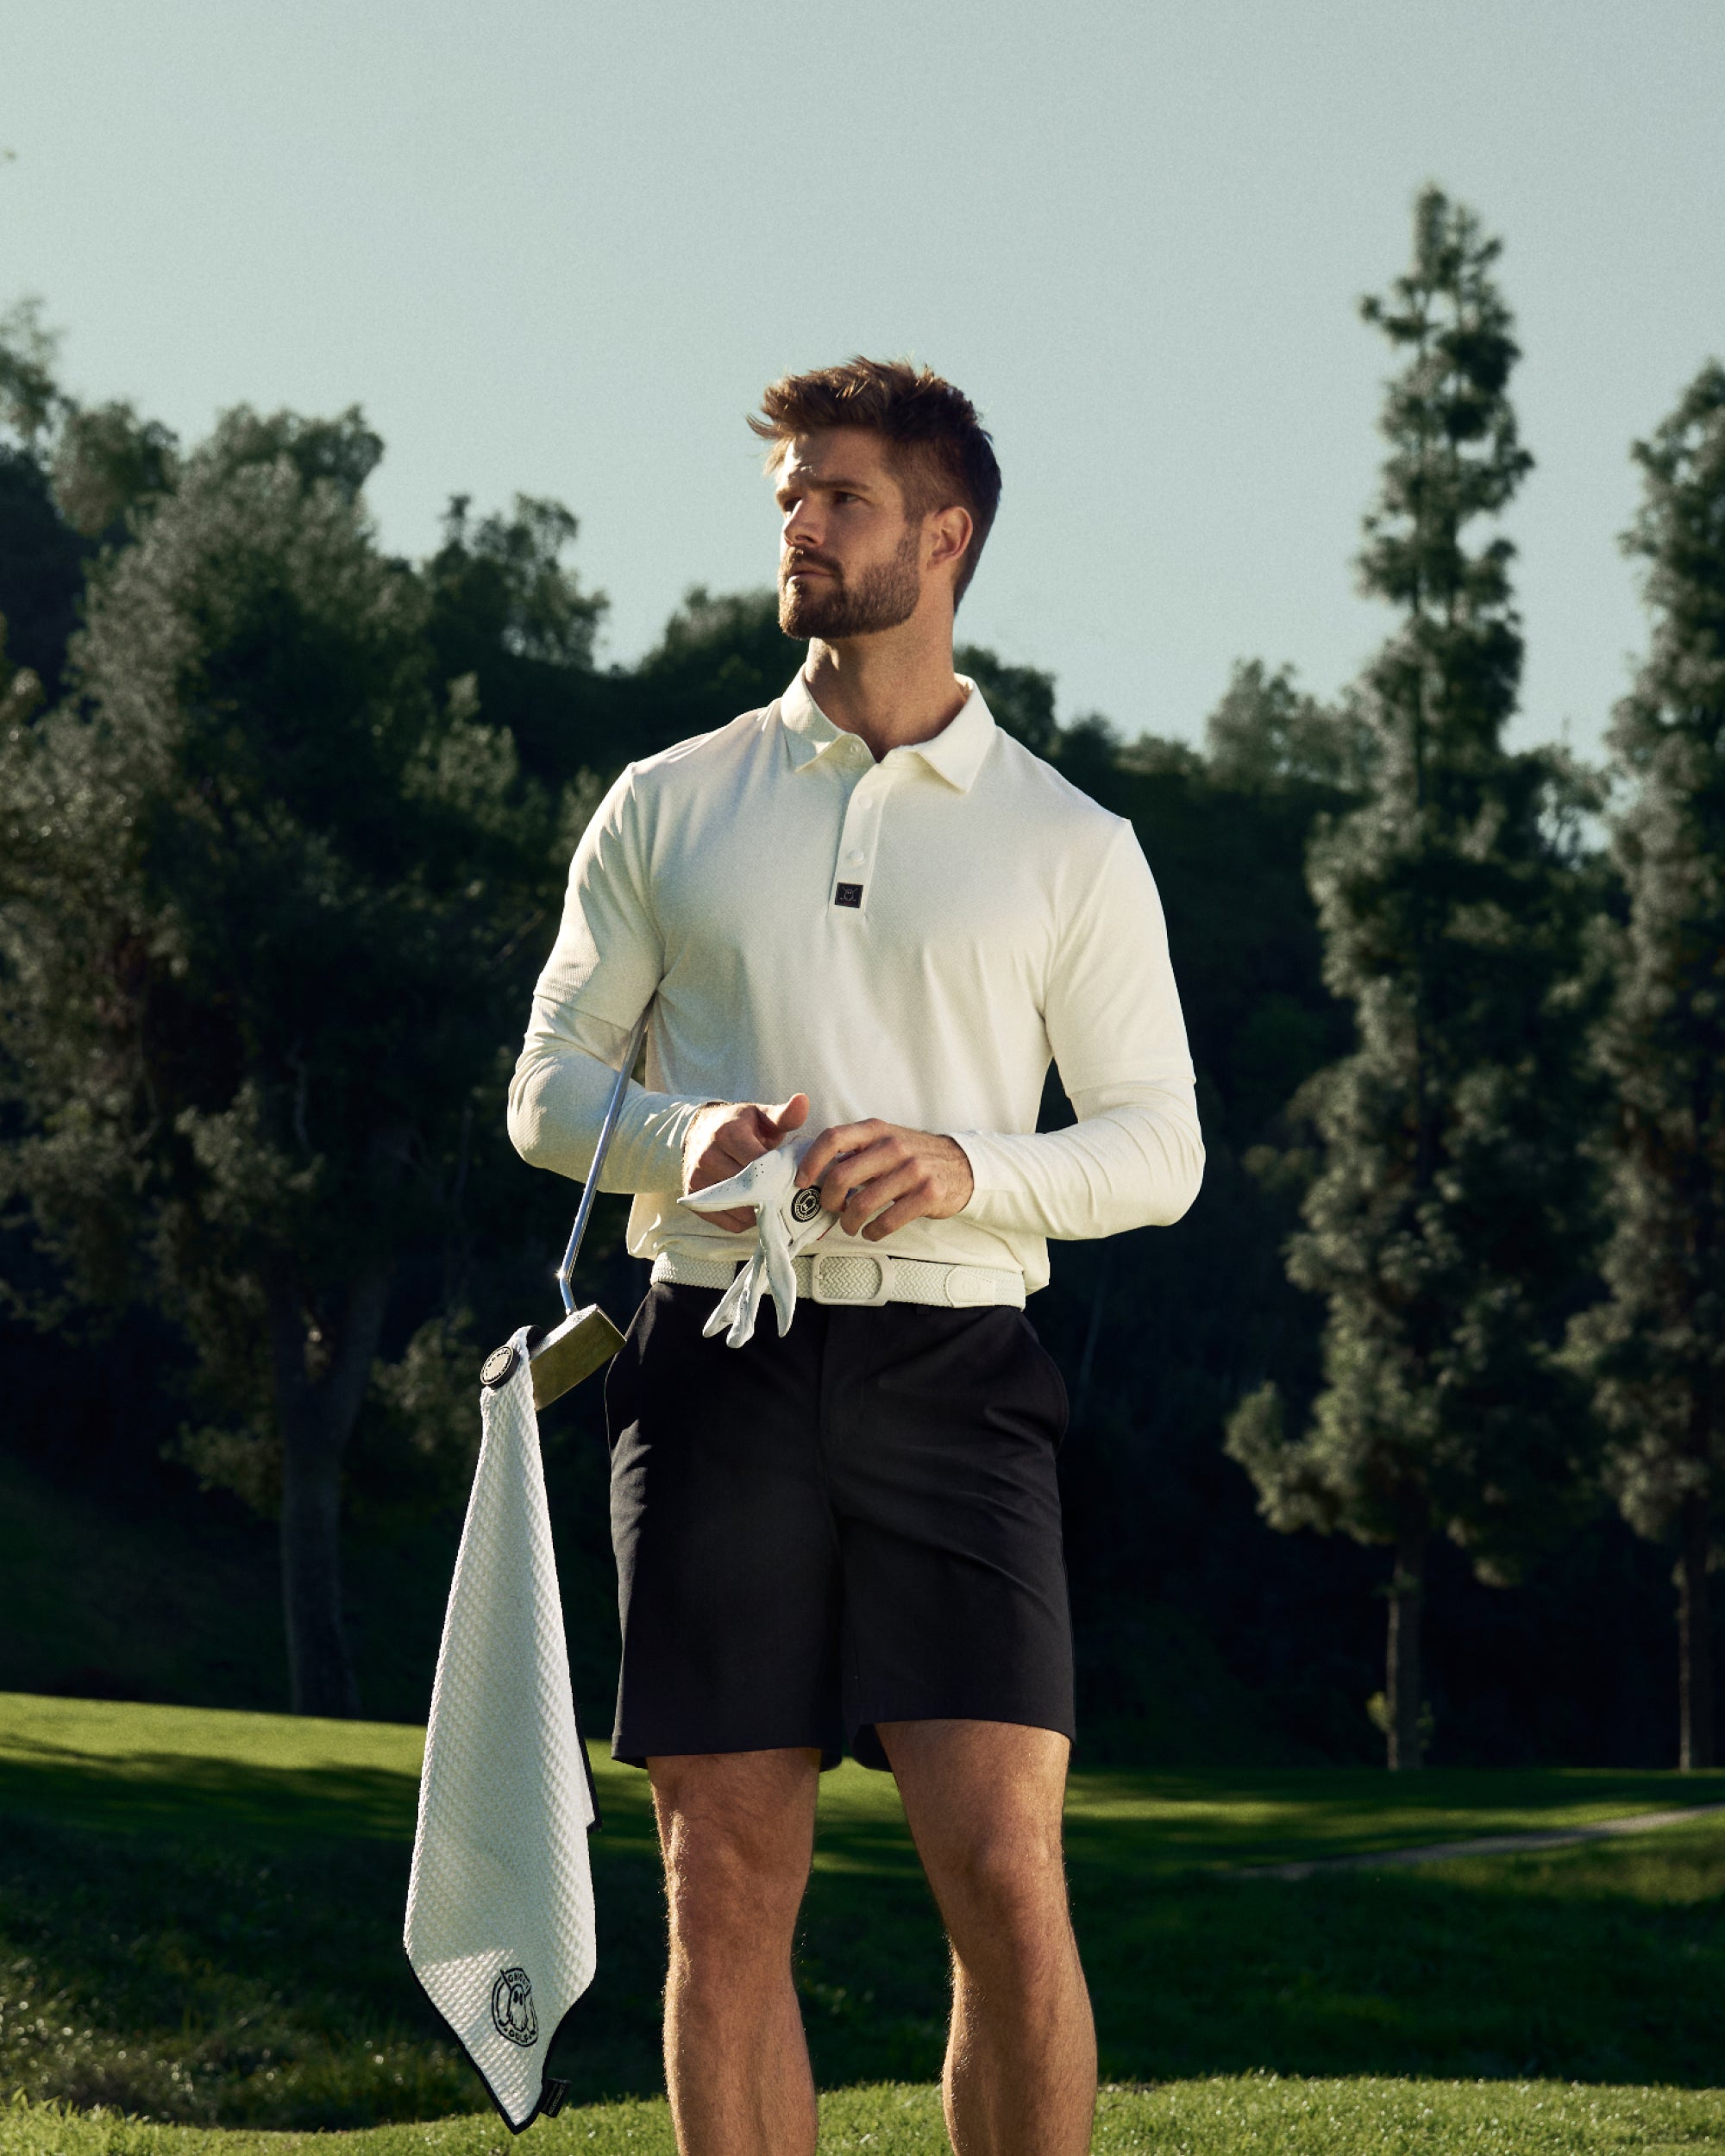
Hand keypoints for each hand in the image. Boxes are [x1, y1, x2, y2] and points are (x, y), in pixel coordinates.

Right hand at [683, 1094, 809, 1232]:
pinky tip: (755, 1206)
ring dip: (761, 1210)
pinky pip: (729, 1222)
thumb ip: (784, 1114)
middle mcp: (707, 1156)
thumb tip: (803, 1101)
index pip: (759, 1163)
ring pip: (741, 1209)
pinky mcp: (695, 1198)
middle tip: (789, 1193)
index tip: (796, 1177)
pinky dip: (746, 1220)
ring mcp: (697, 1179)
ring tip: (773, 1199)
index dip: (780, 1173)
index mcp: (727, 1133)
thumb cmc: (740, 1125)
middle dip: (774, 1193)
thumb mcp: (762, 1115)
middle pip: (750, 1188)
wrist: (701, 1132)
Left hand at [795, 1119, 973, 1241]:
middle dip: (828, 1200)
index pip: (833, 1138)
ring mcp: (912, 1170)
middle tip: (831, 1209)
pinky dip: (872, 1232)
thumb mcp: (886, 1140)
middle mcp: (893, 1146)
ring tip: (850, 1225)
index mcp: (877, 1130)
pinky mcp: (927, 1194)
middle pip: (841, 1175)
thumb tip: (817, 1170)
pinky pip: (887, 1221)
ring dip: (848, 1222)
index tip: (802, 1182)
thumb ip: (856, 1151)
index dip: (811, 1162)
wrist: (962, 1165)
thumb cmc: (915, 1156)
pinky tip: (872, 1231)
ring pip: (861, 1204)